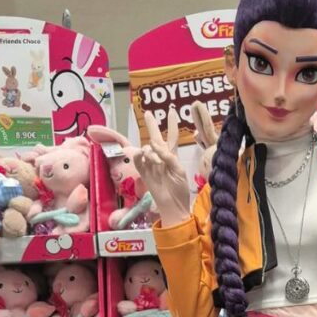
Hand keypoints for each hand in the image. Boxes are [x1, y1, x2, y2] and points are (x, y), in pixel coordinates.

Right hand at [134, 108, 190, 226]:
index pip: (172, 137)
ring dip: (151, 152)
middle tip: (147, 113)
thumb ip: (168, 156)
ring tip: (157, 162)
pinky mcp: (143, 172)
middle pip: (155, 137)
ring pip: (147, 148)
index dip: (171, 125)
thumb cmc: (179, 189)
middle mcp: (160, 158)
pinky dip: (139, 155)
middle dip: (152, 125)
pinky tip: (142, 155)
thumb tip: (155, 147)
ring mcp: (151, 164)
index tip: (172, 112)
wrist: (172, 205)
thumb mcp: (179, 170)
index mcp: (172, 156)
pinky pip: (137, 159)